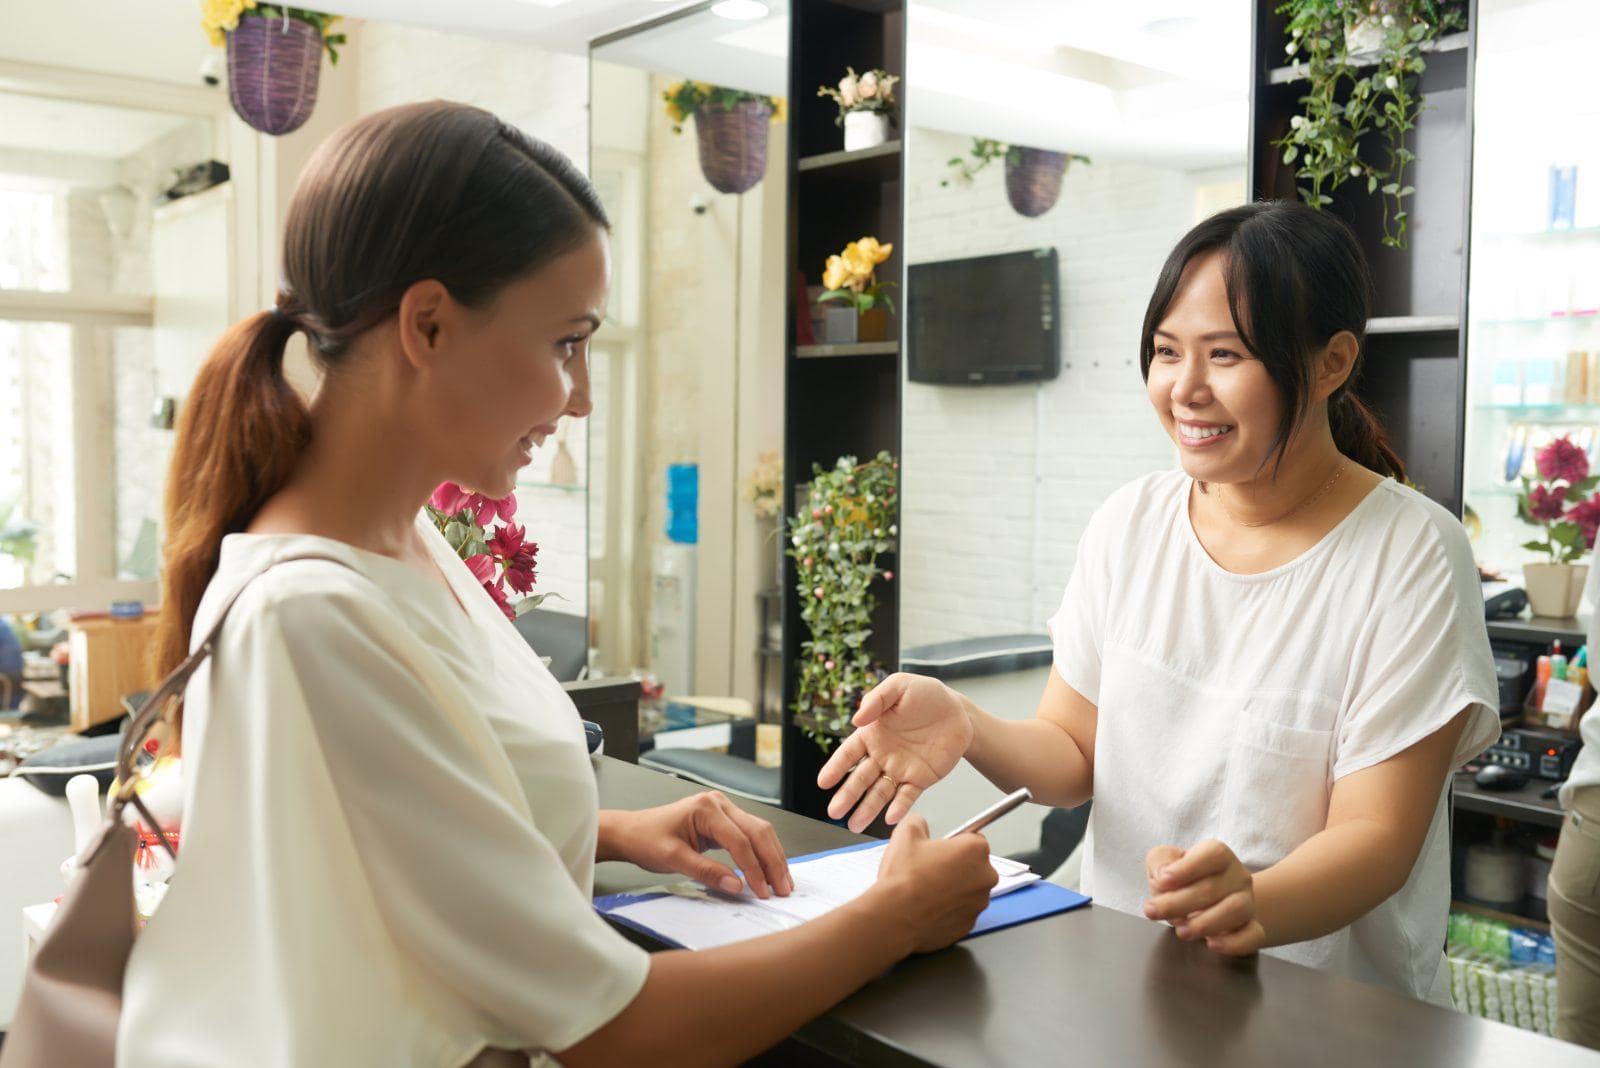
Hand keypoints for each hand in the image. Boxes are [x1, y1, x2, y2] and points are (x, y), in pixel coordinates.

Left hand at [607, 792, 792, 898]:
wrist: (632, 832)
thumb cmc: (646, 840)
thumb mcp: (672, 859)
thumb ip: (706, 872)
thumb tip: (737, 886)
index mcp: (706, 808)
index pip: (740, 841)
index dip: (754, 869)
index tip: (762, 892)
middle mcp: (719, 803)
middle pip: (758, 831)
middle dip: (773, 862)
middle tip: (783, 889)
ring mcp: (723, 809)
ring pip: (759, 831)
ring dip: (772, 857)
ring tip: (782, 883)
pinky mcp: (724, 819)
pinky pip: (750, 834)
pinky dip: (762, 853)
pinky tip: (769, 870)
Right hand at [816, 673, 974, 831]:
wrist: (957, 710)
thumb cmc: (925, 694)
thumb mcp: (899, 686)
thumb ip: (877, 700)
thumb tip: (856, 719)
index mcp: (872, 734)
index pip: (849, 754)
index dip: (835, 768)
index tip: (823, 782)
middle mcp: (882, 755)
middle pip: (860, 778)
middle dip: (847, 795)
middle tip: (834, 812)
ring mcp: (900, 768)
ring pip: (880, 792)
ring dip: (867, 808)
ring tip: (855, 825)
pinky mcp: (920, 778)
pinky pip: (907, 795)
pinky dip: (899, 807)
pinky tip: (891, 817)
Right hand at [870, 815, 997, 953]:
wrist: (894, 917)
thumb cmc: (903, 880)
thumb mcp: (905, 833)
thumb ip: (919, 822)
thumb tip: (919, 824)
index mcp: (975, 851)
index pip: (974, 839)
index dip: (954, 843)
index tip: (943, 849)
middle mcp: (984, 877)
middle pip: (974, 865)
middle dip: (956, 866)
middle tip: (931, 868)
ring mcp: (978, 903)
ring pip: (969, 890)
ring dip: (954, 888)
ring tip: (927, 888)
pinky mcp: (969, 925)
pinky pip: (962, 910)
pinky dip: (949, 908)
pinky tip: (929, 905)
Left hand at [1142, 840, 1264, 955]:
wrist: (1207, 901)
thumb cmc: (1182, 878)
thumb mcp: (1165, 860)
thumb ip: (1160, 861)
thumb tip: (1162, 876)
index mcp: (1218, 855)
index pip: (1213, 855)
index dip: (1187, 868)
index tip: (1162, 881)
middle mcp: (1237, 876)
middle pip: (1213, 888)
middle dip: (1178, 903)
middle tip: (1153, 911)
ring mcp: (1247, 902)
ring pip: (1236, 910)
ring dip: (1205, 923)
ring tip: (1181, 931)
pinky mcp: (1253, 927)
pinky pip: (1252, 935)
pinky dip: (1234, 942)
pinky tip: (1211, 944)